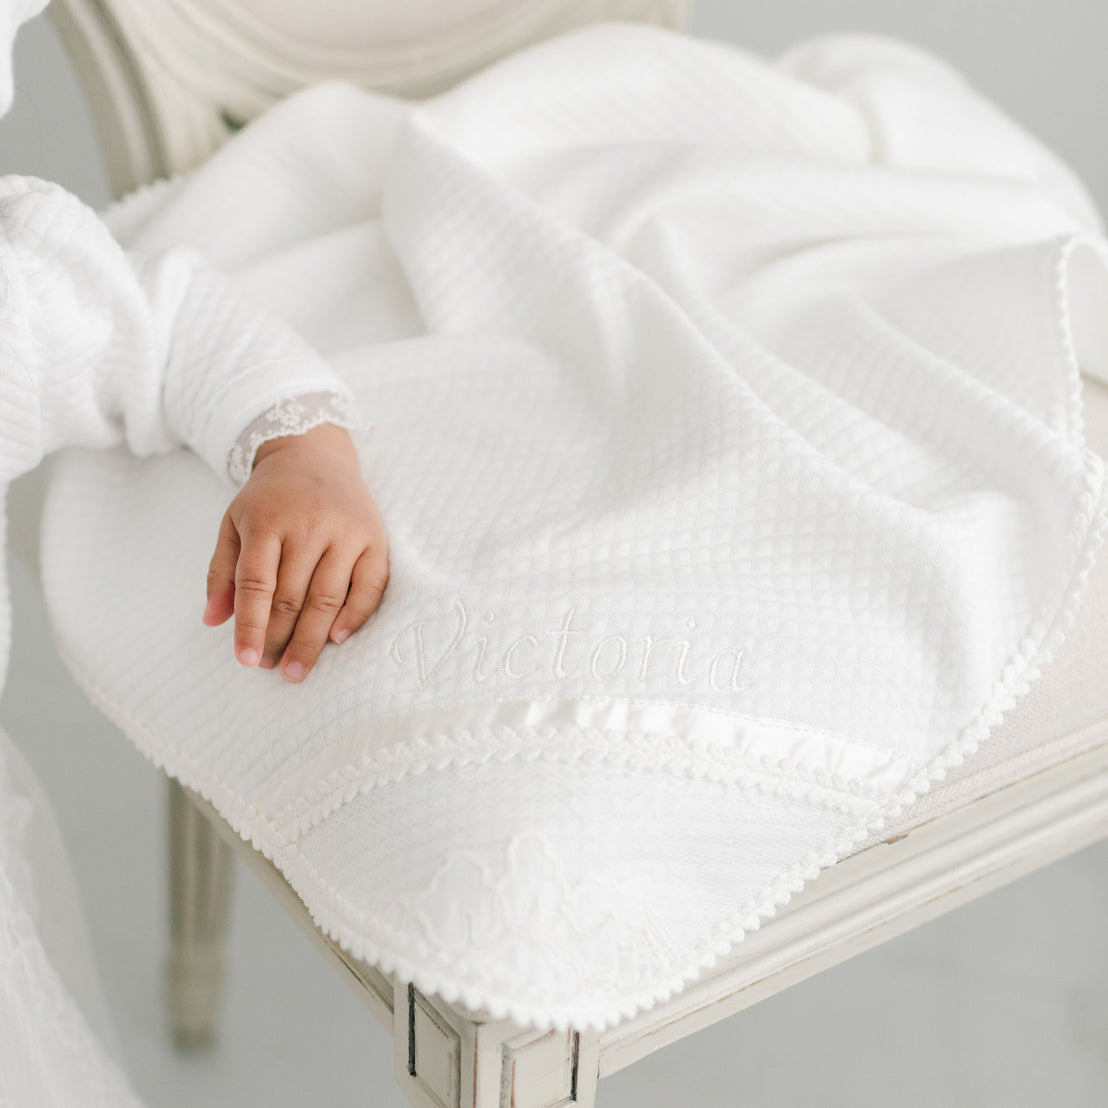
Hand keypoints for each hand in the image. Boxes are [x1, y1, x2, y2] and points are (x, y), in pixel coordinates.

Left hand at [201, 423, 388, 681]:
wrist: (315, 454)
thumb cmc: (270, 498)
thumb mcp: (234, 523)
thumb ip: (222, 571)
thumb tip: (213, 620)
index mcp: (267, 521)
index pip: (257, 584)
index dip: (251, 625)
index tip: (246, 659)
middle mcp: (308, 525)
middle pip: (292, 596)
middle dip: (280, 639)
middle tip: (271, 668)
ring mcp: (345, 531)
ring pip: (328, 597)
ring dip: (312, 639)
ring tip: (297, 669)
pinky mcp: (374, 537)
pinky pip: (370, 586)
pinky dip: (356, 615)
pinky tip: (337, 639)